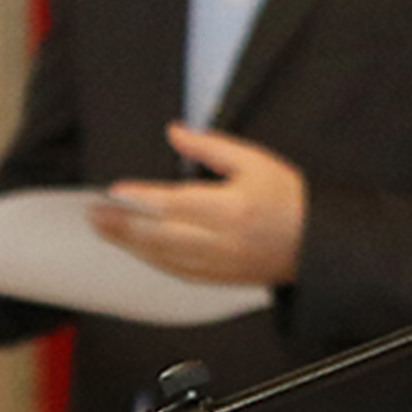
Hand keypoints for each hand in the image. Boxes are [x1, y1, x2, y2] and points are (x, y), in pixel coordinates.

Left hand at [90, 123, 307, 286]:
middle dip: (121, 225)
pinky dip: (151, 260)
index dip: (140, 198)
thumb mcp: (257, 162)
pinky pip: (175, 271)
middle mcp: (221, 240)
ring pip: (161, 257)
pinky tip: (138, 249)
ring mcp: (218, 264)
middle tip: (95, 214)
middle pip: (158, 236)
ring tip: (106, 230)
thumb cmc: (290, 200)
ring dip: (129, 244)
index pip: (174, 204)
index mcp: (232, 208)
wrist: (316, 244)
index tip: (115, 191)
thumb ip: (212, 147)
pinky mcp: (218, 277)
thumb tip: (176, 133)